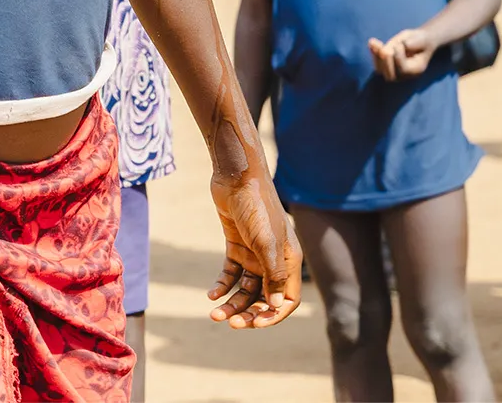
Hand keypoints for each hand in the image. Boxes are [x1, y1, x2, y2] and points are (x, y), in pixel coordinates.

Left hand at [208, 170, 301, 327]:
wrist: (236, 176)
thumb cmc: (256, 207)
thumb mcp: (266, 242)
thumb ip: (273, 274)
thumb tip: (275, 307)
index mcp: (289, 261)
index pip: (286, 299)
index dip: (273, 315)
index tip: (255, 324)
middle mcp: (274, 260)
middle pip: (264, 297)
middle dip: (249, 312)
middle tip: (230, 323)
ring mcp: (255, 253)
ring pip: (245, 288)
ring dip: (232, 302)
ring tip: (215, 313)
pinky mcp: (237, 244)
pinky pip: (231, 273)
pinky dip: (223, 285)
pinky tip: (212, 294)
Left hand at [368, 27, 434, 79]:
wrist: (418, 41)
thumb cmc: (421, 40)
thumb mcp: (421, 39)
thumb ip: (414, 42)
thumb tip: (404, 45)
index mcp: (416, 69)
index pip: (404, 70)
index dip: (398, 58)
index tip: (398, 44)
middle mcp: (405, 75)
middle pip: (391, 76)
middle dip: (385, 62)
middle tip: (384, 48)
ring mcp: (394, 72)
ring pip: (381, 70)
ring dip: (376, 57)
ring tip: (374, 42)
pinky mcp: (386, 65)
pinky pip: (377, 64)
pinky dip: (373, 53)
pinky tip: (372, 42)